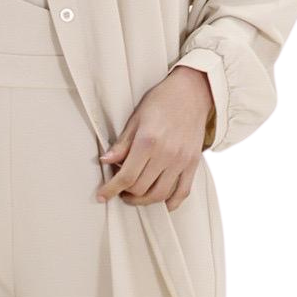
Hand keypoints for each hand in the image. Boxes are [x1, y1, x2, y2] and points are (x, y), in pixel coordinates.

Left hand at [95, 66, 213, 212]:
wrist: (193, 92)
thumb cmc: (161, 101)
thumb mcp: (136, 118)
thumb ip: (122, 144)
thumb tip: (105, 161)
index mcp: (148, 142)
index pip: (126, 176)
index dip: (111, 190)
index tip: (102, 196)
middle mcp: (166, 154)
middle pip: (141, 188)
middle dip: (126, 193)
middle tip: (120, 189)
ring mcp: (181, 161)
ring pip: (160, 194)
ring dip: (144, 201)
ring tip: (135, 195)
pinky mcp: (193, 163)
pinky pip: (183, 191)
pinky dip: (171, 202)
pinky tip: (162, 204)